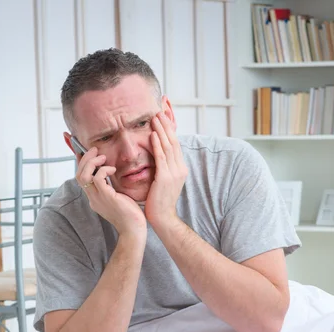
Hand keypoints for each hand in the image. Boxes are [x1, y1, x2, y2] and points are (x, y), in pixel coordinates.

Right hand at [77, 147, 146, 238]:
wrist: (134, 230)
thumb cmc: (130, 214)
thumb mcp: (118, 197)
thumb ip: (111, 186)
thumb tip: (110, 172)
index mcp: (94, 198)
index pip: (81, 178)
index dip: (81, 163)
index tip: (85, 152)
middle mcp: (93, 198)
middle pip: (78, 175)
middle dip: (85, 159)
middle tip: (94, 150)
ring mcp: (98, 199)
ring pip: (83, 176)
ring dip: (91, 162)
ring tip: (102, 157)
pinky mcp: (107, 197)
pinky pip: (98, 178)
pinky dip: (104, 170)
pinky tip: (112, 169)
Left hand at [144, 112, 187, 230]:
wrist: (163, 218)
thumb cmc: (160, 201)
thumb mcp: (164, 181)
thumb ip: (163, 167)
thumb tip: (157, 155)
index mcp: (181, 169)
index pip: (176, 145)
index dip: (170, 130)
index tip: (163, 117)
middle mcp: (180, 169)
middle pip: (174, 142)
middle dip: (166, 126)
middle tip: (159, 111)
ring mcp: (174, 173)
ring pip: (168, 147)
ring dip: (161, 131)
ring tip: (155, 118)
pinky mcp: (165, 178)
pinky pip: (161, 158)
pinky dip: (157, 145)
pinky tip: (152, 135)